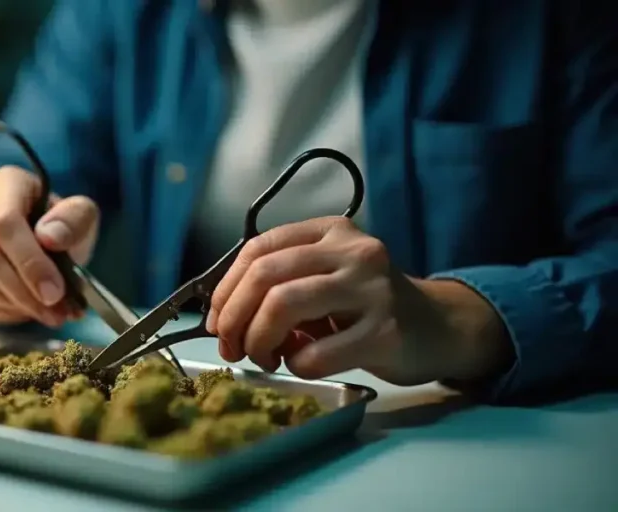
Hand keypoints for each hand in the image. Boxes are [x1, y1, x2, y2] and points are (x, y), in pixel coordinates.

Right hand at [0, 166, 99, 326]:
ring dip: (13, 305)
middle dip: (23, 291)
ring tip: (46, 313)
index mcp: (6, 183)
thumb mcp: (81, 218)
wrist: (37, 242)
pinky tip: (21, 310)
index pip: (4, 223)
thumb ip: (74, 221)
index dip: (29, 262)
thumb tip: (50, 237)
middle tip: (55, 312)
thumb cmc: (58, 227)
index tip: (54, 292)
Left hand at [205, 217, 512, 385]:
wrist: (439, 328)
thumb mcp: (326, 278)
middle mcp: (352, 251)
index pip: (257, 248)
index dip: (225, 288)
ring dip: (258, 339)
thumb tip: (222, 317)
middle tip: (230, 346)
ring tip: (263, 357)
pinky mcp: (386, 332)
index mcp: (330, 231)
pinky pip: (316, 353)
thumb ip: (281, 284)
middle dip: (234, 317)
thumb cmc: (368, 307)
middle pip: (265, 275)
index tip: (215, 320)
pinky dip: (296, 364)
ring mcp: (372, 289)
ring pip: (284, 304)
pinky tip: (303, 364)